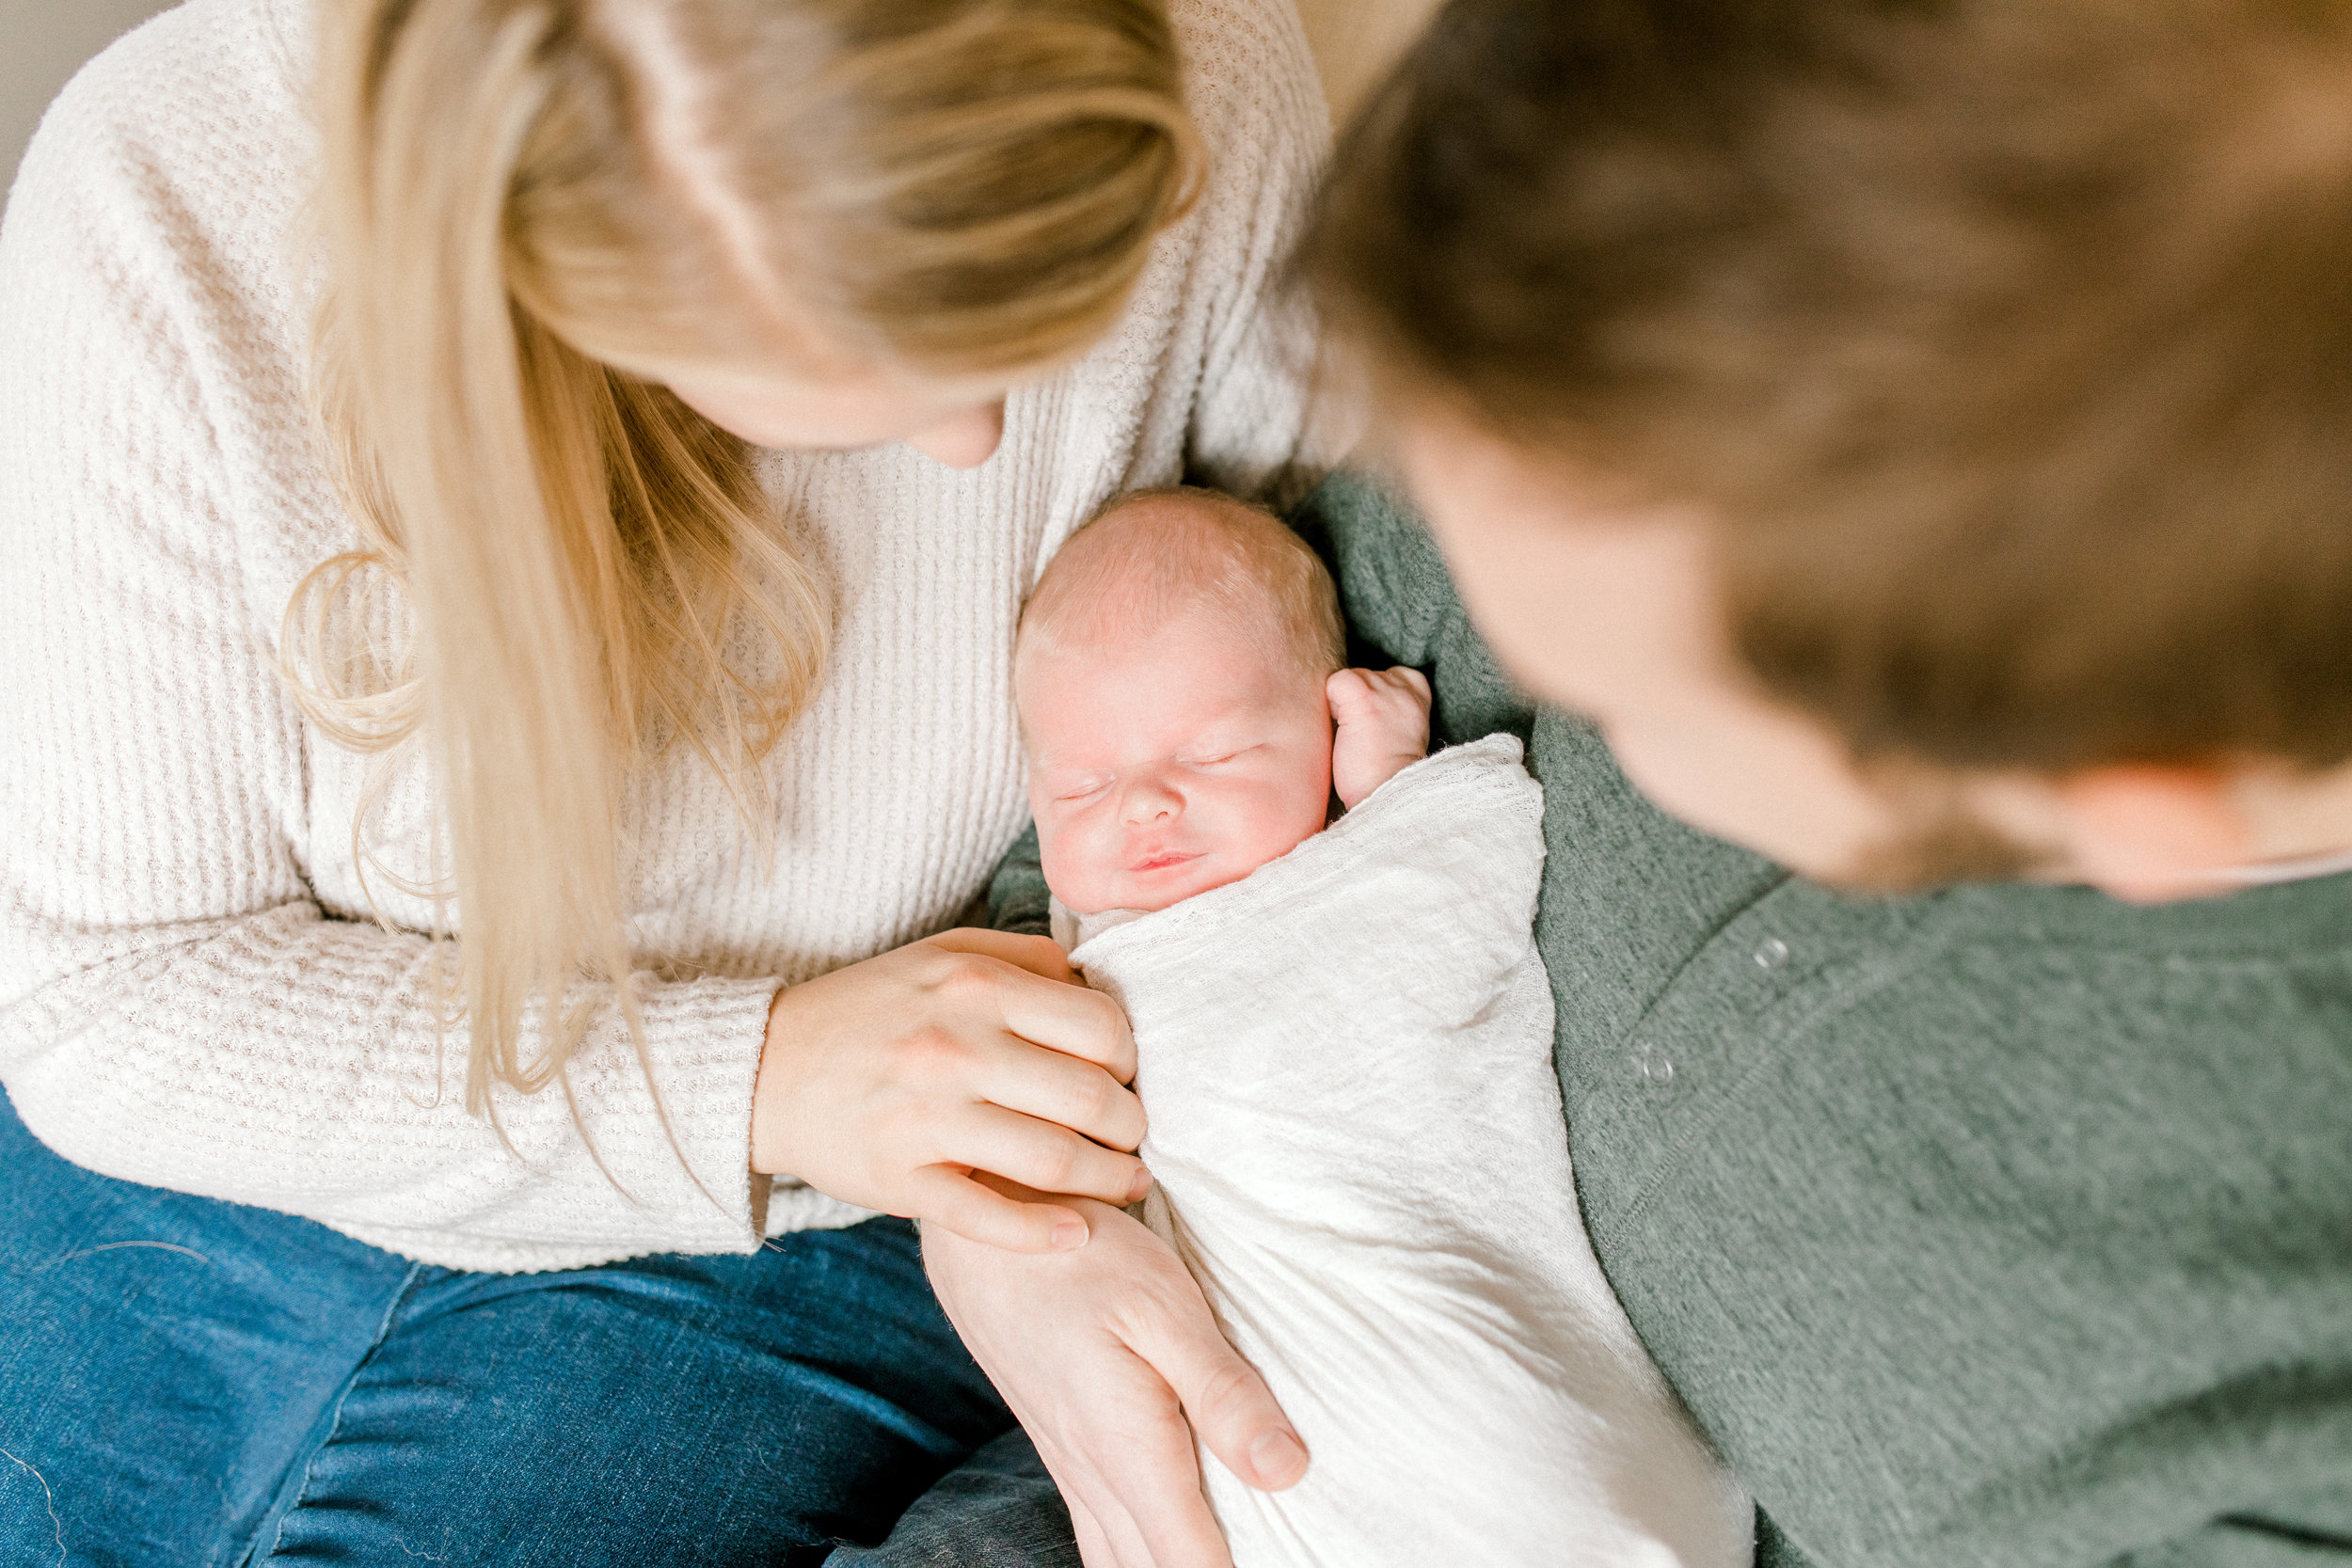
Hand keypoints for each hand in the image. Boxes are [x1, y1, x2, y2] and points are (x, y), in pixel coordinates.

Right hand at [753, 929, 1147, 1252]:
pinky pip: (990, 1218)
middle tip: (1133, 1136)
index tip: (1126, 1076)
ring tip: (1127, 1183)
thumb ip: (1026, 960)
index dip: (1130, 1058)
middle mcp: (954, 1048)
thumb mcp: (944, 955)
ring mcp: (925, 1119)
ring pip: (1054, 1161)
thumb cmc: (871, 1010)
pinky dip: (1046, 1234)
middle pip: (1090, 1097)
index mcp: (974, 987)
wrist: (764, 1068)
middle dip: (1130, 1125)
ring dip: (1110, 1181)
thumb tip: (1100, 988)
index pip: (1100, 1026)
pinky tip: (1076, 1234)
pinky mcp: (899, 1181)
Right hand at [924, 1192, 1309, 1567]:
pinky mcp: (1061, 1449)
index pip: (1189, 1563)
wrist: (985, 1238)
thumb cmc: (1083, 1260)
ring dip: (1167, 1567)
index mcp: (1128, 1450)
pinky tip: (1161, 1540)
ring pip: (1120, 1559)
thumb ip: (1224, 1393)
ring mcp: (1071, 1468)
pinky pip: (1099, 1533)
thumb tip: (1286, 1471)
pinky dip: (1135, 1552)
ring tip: (1222, 1555)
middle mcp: (1094, 1475)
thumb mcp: (1165, 1308)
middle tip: (1272, 1558)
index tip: (1289, 1563)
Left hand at [1327, 665, 1431, 808]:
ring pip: (1350, 677)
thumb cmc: (1385, 776)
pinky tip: (1339, 727)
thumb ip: (1389, 711)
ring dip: (1343, 703)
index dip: (1374, 698)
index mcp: (1419, 696)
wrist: (1389, 798)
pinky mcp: (1363, 699)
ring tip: (1351, 734)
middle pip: (1366, 674)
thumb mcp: (1401, 735)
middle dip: (1356, 700)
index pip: (1391, 675)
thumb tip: (1357, 702)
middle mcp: (1405, 688)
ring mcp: (1385, 691)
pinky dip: (1331, 701)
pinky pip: (1336, 681)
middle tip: (1361, 735)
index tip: (1374, 727)